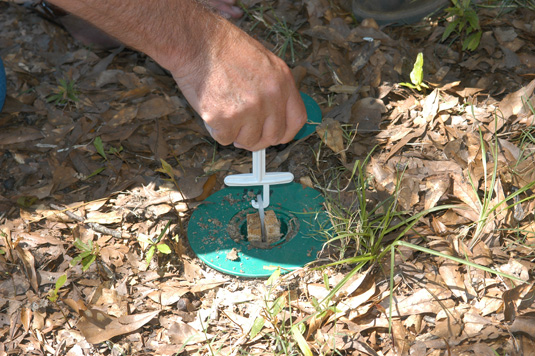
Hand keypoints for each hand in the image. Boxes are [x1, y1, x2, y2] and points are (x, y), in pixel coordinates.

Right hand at [172, 23, 306, 150]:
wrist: (197, 43)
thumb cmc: (224, 49)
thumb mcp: (263, 62)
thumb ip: (273, 89)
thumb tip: (273, 117)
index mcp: (282, 81)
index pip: (297, 120)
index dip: (286, 133)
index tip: (276, 136)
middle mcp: (270, 97)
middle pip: (273, 136)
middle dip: (258, 139)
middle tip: (243, 132)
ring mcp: (250, 109)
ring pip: (249, 141)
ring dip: (235, 133)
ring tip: (224, 112)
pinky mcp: (227, 119)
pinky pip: (224, 138)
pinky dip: (216, 130)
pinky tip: (211, 110)